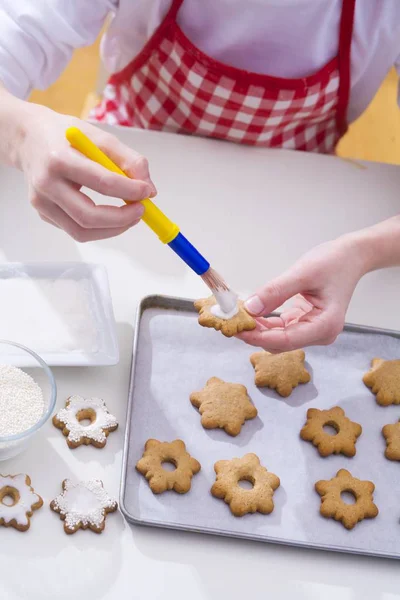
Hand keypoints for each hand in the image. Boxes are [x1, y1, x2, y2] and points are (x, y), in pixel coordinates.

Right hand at [17, 103, 155, 240]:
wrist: (28, 138)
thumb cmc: (65, 136)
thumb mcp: (98, 137)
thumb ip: (128, 159)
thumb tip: (149, 189)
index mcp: (59, 158)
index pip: (101, 182)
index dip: (129, 191)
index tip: (147, 192)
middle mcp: (46, 183)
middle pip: (88, 216)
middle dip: (121, 219)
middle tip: (140, 211)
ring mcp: (41, 202)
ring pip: (81, 232)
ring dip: (113, 229)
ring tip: (129, 217)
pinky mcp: (43, 214)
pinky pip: (75, 230)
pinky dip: (99, 228)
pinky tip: (108, 215)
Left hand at [239, 236, 368, 351]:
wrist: (352, 256)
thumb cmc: (334, 262)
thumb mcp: (302, 273)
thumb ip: (275, 292)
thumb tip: (250, 308)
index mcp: (325, 325)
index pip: (285, 340)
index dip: (258, 337)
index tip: (236, 329)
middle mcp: (321, 333)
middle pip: (280, 342)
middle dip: (254, 333)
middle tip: (230, 322)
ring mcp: (313, 330)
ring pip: (278, 337)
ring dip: (257, 328)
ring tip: (235, 317)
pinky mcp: (306, 323)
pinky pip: (281, 328)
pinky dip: (265, 322)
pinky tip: (249, 313)